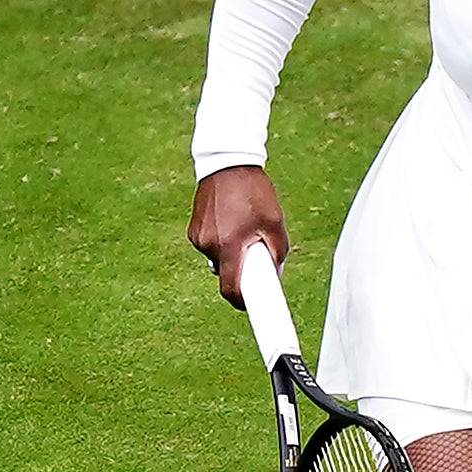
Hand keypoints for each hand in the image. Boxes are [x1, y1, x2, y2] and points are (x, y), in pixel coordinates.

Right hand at [187, 165, 288, 306]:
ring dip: (233, 253)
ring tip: (245, 227)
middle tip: (258, 252)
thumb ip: (277, 252)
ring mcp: (198, 237)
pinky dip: (223, 242)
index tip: (253, 308)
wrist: (226, 163)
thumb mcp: (274, 222)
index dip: (243, 303)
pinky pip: (211, 246)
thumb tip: (275, 273)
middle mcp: (208, 245)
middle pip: (227, 273)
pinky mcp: (193, 229)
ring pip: (219, 259)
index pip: (231, 289)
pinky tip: (232, 221)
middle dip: (243, 268)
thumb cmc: (253, 191)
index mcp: (228, 246)